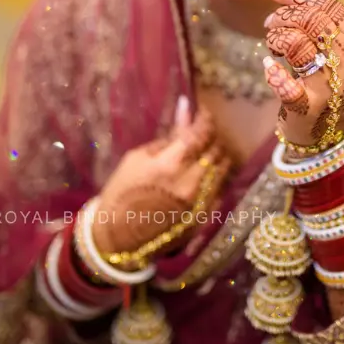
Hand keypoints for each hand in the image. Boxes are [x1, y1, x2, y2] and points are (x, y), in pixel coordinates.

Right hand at [92, 97, 230, 255]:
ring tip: (203, 153)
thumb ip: (168, 136)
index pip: (200, 133)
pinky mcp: (205, 215)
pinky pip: (220, 188)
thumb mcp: (138, 157)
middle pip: (215, 150)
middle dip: (211, 137)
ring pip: (222, 168)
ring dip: (215, 156)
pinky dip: (214, 176)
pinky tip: (201, 175)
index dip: (205, 120)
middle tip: (201, 133)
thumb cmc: (122, 190)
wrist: (120, 235)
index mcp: (169, 165)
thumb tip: (187, 108)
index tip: (203, 113)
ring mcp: (201, 201)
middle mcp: (190, 183)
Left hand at [256, 0, 343, 151]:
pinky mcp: (314, 109)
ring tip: (275, 48)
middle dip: (283, 18)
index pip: (326, 4)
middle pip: (312, 20)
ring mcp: (337, 86)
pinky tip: (269, 69)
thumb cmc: (321, 76)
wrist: (326, 135)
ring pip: (297, 45)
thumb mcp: (320, 38)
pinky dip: (274, 75)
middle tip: (270, 26)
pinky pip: (289, 86)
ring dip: (276, 41)